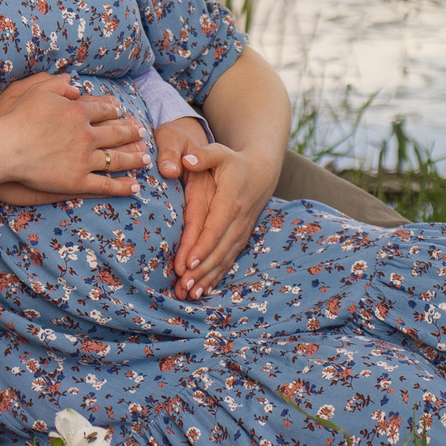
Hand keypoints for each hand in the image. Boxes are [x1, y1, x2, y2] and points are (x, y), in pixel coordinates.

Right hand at [0, 74, 147, 203]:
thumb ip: (58, 83)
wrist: (5, 148)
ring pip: (117, 160)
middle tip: (142, 133)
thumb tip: (74, 83)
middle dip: (131, 133)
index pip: (105, 110)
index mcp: (79, 112)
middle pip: (117, 133)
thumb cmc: (16, 118)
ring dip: (133, 158)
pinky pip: (105, 185)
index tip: (123, 112)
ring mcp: (84, 159)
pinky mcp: (77, 181)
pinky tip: (134, 186)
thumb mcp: (36, 89)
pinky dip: (122, 186)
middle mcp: (87, 135)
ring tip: (144, 158)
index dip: (116, 111)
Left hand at [167, 139, 269, 299]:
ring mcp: (241, 232)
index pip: (215, 228)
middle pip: (219, 249)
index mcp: (230, 202)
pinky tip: (204, 290)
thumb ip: (203, 155)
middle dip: (202, 270)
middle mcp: (238, 221)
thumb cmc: (234, 162)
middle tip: (183, 285)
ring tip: (190, 293)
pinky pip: (229, 260)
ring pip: (224, 259)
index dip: (202, 247)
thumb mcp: (219, 153)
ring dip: (208, 278)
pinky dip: (217, 276)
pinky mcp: (241, 238)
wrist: (261, 171)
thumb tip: (186, 159)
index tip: (189, 263)